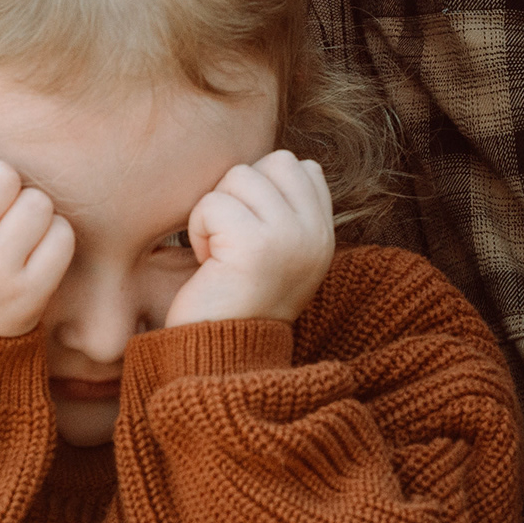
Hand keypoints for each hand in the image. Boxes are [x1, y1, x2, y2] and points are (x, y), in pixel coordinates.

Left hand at [169, 149, 335, 327]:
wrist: (222, 360)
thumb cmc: (236, 304)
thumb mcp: (279, 255)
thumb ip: (286, 211)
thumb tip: (282, 162)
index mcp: (324, 236)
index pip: (302, 168)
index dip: (264, 191)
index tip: (252, 236)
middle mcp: (315, 234)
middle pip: (273, 162)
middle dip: (240, 193)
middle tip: (233, 241)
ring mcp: (290, 237)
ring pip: (240, 176)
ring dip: (216, 211)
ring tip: (221, 254)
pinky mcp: (254, 244)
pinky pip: (212, 203)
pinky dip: (199, 231)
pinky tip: (208, 264)